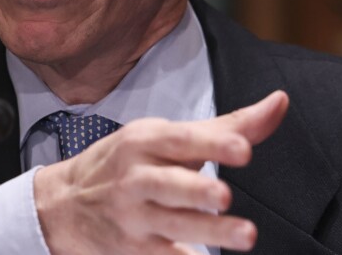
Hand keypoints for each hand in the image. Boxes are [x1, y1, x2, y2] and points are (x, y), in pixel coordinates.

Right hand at [32, 90, 288, 254]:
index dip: (213, 144)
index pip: (181, 140)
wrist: (61, 205)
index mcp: (145, 141)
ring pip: (172, 226)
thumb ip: (226, 127)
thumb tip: (280, 102)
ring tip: (245, 235)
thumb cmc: (128, 163)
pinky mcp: (133, 252)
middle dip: (197, 191)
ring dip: (208, 233)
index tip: (243, 149)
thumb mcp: (166, 137)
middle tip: (224, 196)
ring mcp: (133, 218)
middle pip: (170, 185)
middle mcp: (136, 178)